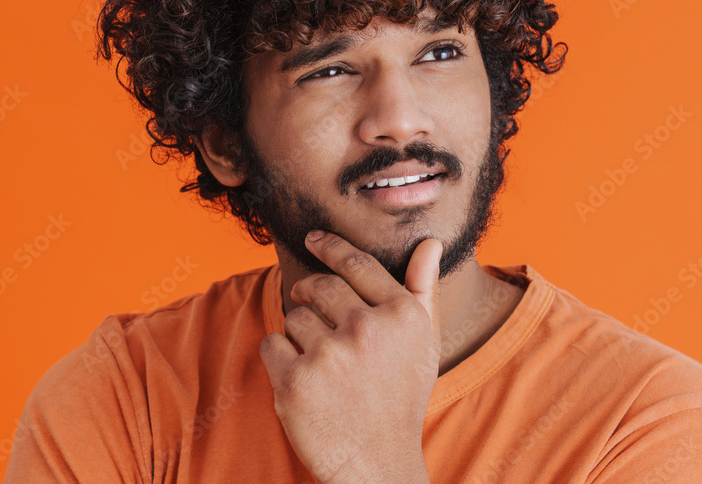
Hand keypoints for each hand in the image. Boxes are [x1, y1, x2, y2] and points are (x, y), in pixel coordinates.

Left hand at [259, 230, 442, 483]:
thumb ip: (423, 289)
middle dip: (310, 295)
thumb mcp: (423, 343)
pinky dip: (279, 358)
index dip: (330, 246)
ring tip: (322, 365)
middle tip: (314, 314)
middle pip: (318, 286)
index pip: (356, 263)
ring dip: (300, 335)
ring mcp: (330, 355)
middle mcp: (368, 329)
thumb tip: (429, 242)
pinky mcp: (296, 381)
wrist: (377, 464)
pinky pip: (271, 344)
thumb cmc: (400, 397)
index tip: (313, 239)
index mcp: (401, 315)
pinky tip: (303, 379)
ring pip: (293, 316)